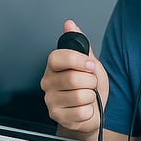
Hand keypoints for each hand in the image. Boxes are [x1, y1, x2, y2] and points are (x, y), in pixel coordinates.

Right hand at [40, 19, 108, 140]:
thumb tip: (69, 25)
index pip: (58, 57)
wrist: (92, 112)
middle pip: (72, 79)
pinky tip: (83, 108)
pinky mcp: (57, 116)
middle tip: (89, 84)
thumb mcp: (89, 63)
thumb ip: (81, 45)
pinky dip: (89, 111)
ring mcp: (50, 100)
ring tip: (86, 97)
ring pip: (79, 96)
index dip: (78, 61)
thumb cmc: (88, 88)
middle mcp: (48, 82)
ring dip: (90, 97)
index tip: (90, 65)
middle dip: (90, 82)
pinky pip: (81, 112)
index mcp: (53, 67)